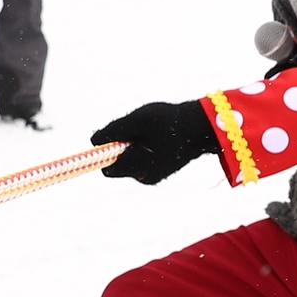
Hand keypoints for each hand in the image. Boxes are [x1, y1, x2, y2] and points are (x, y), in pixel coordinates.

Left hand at [92, 99, 219, 184]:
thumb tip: (94, 141)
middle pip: (118, 165)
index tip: (115, 135)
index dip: (106, 151)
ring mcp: (153, 177)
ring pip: (131, 163)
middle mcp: (143, 177)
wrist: (201, 128)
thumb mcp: (137, 120)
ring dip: (134, 148)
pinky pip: (143, 163)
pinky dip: (145, 151)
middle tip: (137, 129)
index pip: (106, 167)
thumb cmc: (169, 121)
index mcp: (135, 166)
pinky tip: (159, 138)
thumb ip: (114, 131)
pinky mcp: (160, 173)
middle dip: (122, 148)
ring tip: (152, 132)